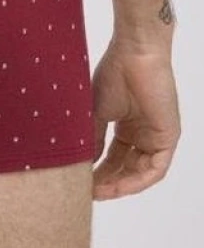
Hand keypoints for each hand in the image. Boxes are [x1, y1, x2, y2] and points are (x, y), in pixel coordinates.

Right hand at [92, 36, 179, 199]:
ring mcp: (156, 136)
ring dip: (120, 185)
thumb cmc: (114, 75)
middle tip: (86, 192)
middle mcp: (142, 133)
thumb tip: (82, 165)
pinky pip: (155, 169)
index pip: (112, 158)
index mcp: (126, 126)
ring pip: (140, 172)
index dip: (96, 172)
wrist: (134, 54)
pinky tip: (117, 187)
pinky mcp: (168, 137)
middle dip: (106, 182)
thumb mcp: (96, 113)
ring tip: (98, 192)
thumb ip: (92, 140)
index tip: (79, 182)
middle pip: (125, 167)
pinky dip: (137, 181)